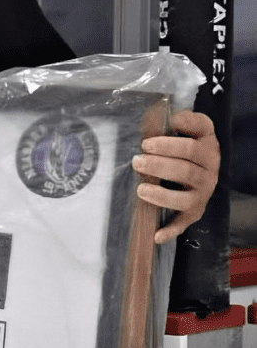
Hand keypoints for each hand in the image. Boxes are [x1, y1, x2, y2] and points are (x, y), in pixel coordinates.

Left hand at [132, 109, 219, 243]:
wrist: (199, 175)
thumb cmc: (179, 149)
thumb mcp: (180, 131)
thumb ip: (170, 123)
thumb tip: (157, 112)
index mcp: (206, 142)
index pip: (199, 131)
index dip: (175, 134)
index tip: (149, 138)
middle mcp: (210, 167)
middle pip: (187, 165)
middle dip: (160, 163)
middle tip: (137, 160)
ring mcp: (203, 191)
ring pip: (186, 195)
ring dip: (161, 194)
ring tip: (140, 189)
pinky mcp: (195, 212)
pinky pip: (183, 223)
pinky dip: (170, 230)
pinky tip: (155, 235)